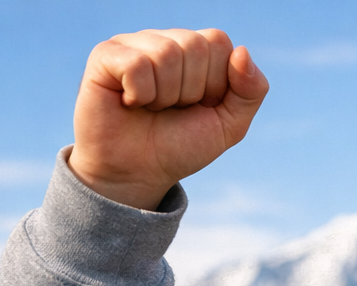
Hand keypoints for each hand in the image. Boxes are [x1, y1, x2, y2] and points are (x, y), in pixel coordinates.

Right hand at [68, 28, 267, 209]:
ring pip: (166, 54)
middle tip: (172, 109)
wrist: (138, 174)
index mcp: (196, 49)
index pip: (218, 41)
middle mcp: (164, 39)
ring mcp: (133, 44)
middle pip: (194, 45)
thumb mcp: (230, 125)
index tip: (198, 105)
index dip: (215, 83)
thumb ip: (251, 91)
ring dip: (165, 96)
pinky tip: (130, 103)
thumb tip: (241, 51)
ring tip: (151, 108)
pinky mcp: (105, 56)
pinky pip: (136, 64)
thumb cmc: (180, 146)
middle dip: (190, 91)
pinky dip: (139, 94)